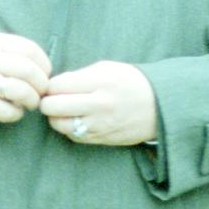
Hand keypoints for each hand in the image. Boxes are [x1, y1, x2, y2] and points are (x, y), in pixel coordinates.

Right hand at [0, 32, 52, 123]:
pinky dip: (16, 114)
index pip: (30, 49)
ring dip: (32, 101)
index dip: (44, 64)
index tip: (45, 74)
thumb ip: (11, 50)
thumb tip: (43, 67)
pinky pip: (8, 111)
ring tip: (30, 103)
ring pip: (21, 91)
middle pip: (29, 71)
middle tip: (40, 92)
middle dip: (41, 85)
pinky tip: (14, 112)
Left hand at [39, 60, 158, 144]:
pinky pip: (73, 136)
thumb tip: (53, 86)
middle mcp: (99, 105)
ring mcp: (100, 125)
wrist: (161, 106)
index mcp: (100, 82)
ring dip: (56, 118)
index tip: (54, 86)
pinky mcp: (103, 139)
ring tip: (63, 111)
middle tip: (52, 99)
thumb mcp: (107, 69)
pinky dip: (70, 129)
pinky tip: (77, 120)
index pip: (57, 86)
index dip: (50, 86)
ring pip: (59, 125)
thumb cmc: (131, 82)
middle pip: (52, 107)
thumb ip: (79, 76)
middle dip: (47, 102)